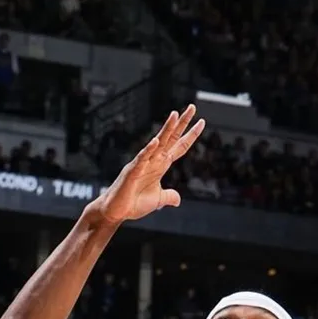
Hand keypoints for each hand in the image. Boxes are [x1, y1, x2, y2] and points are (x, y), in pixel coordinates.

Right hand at [92, 105, 205, 223]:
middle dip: (182, 123)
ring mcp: (142, 164)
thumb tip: (178, 199)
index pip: (179, 147)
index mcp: (160, 166)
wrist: (115, 212)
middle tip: (192, 107)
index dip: (191, 135)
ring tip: (175, 115)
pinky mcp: (132, 172)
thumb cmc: (133, 204)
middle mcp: (153, 161)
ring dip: (166, 129)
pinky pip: (141, 159)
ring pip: (157, 143)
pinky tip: (155, 142)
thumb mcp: (158, 200)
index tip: (202, 122)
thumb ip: (169, 196)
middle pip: (170, 138)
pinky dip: (148, 151)